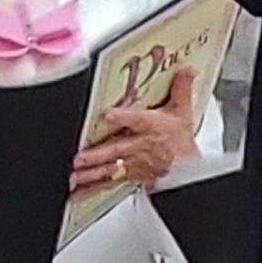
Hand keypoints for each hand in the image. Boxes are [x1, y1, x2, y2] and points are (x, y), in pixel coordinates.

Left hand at [71, 68, 199, 196]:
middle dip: (97, 154)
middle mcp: (138, 145)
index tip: (108, 115)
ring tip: (75, 174)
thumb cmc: (179, 140)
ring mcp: (131, 163)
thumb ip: (181, 89)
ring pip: (109, 168)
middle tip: (80, 157)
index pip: (137, 120)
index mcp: (150, 126)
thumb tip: (186, 69)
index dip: (123, 117)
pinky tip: (76, 192)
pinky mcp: (126, 175)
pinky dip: (90, 189)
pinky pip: (107, 183)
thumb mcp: (183, 112)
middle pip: (116, 149)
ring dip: (91, 172)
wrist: (186, 169)